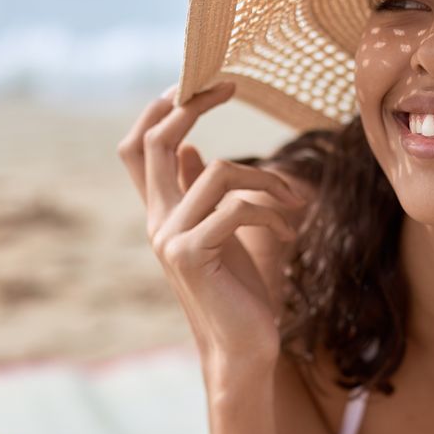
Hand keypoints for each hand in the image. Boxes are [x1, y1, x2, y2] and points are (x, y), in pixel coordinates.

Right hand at [117, 81, 307, 371]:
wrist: (244, 350)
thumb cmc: (240, 293)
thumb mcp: (224, 235)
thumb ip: (201, 193)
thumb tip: (192, 149)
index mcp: (163, 214)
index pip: (138, 147)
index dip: (159, 109)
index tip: (201, 83)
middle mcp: (157, 223)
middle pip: (152, 143)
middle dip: (191, 106)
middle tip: (230, 87)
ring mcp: (170, 239)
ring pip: (218, 172)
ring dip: (268, 181)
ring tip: (294, 205)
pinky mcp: (192, 256)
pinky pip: (235, 206)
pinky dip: (272, 212)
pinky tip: (289, 233)